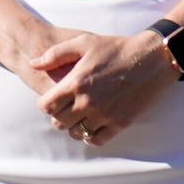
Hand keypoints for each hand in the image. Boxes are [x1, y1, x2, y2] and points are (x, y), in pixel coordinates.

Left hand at [33, 28, 179, 148]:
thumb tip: (33, 64)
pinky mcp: (120, 124)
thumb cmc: (115, 48)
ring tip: (78, 114)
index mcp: (76, 83)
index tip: (51, 98)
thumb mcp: (83, 42)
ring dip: (73, 126)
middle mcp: (88, 102)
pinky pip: (96, 140)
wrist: (150, 60)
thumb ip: (55, 54)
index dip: (44, 103)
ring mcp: (104, 115)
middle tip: (65, 106)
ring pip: (76, 133)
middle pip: (58, 122)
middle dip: (57, 115)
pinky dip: (90, 136)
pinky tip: (91, 124)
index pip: (46, 106)